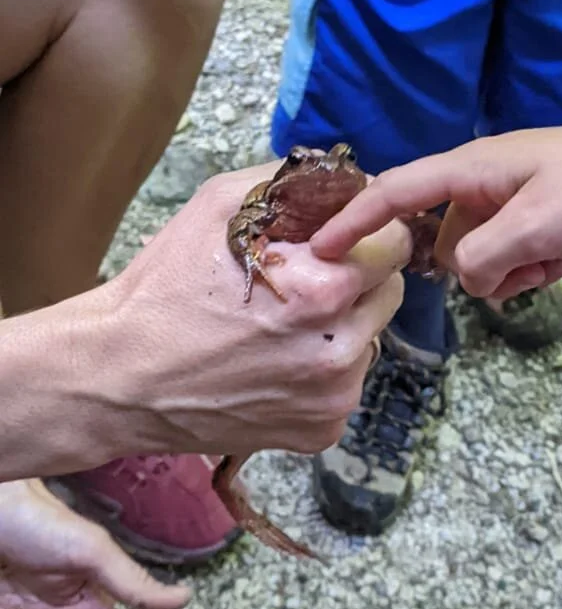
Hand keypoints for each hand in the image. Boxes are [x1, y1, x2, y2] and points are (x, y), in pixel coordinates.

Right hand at [101, 164, 409, 461]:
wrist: (119, 377)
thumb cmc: (166, 286)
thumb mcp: (222, 204)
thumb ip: (298, 184)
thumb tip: (350, 177)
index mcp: (324, 287)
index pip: (395, 243)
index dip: (367, 232)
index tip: (339, 237)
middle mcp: (338, 347)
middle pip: (389, 290)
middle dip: (357, 277)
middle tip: (304, 279)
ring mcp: (333, 396)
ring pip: (369, 338)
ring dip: (341, 325)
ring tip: (280, 325)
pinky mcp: (321, 431)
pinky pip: (345, 384)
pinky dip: (321, 371)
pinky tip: (274, 363)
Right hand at [312, 121, 561, 300]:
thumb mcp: (538, 226)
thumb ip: (485, 257)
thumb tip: (463, 279)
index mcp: (472, 168)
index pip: (396, 192)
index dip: (354, 220)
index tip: (318, 250)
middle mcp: (484, 183)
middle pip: (445, 242)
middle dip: (479, 265)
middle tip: (529, 259)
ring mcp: (513, 202)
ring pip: (482, 259)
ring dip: (516, 271)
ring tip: (558, 255)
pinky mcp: (540, 221)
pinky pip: (517, 260)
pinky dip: (539, 267)